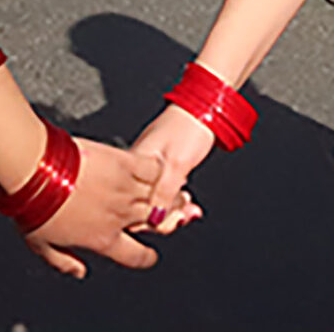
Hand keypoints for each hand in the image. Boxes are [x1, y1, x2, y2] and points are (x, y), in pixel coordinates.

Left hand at [22, 138, 162, 277]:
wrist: (36, 171)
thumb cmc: (35, 206)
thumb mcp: (42, 245)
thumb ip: (63, 262)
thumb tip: (78, 272)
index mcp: (102, 238)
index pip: (134, 255)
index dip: (145, 258)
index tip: (149, 256)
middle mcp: (119, 216)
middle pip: (154, 222)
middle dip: (167, 221)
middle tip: (172, 216)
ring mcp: (124, 189)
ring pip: (159, 197)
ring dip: (170, 196)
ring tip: (178, 194)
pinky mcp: (124, 163)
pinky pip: (153, 169)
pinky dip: (159, 170)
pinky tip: (161, 168)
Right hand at [128, 104, 219, 234]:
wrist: (201, 112)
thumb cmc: (187, 129)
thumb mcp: (178, 163)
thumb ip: (165, 192)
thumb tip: (155, 219)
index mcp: (134, 166)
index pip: (132, 206)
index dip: (153, 220)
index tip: (173, 220)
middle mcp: (135, 170)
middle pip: (141, 209)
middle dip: (167, 218)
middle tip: (185, 216)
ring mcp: (145, 171)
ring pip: (154, 204)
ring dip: (174, 212)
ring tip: (191, 211)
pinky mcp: (157, 171)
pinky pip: (161, 195)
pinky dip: (177, 204)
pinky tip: (188, 206)